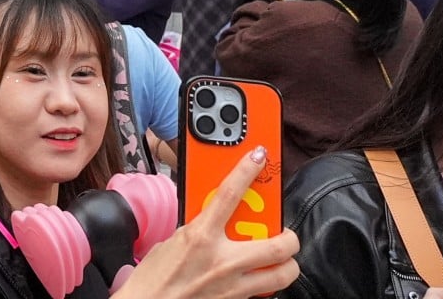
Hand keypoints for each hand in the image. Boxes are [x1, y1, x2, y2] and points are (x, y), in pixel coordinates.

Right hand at [115, 147, 299, 298]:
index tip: (258, 156)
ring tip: (280, 257)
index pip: (230, 194)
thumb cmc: (153, 278)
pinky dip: (266, 284)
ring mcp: (232, 286)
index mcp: (202, 237)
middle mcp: (222, 262)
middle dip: (288, 235)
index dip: (247, 170)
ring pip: (282, 274)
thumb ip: (200, 226)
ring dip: (286, 264)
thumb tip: (217, 215)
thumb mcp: (175, 240)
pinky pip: (263, 292)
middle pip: (279, 244)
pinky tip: (258, 277)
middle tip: (284, 231)